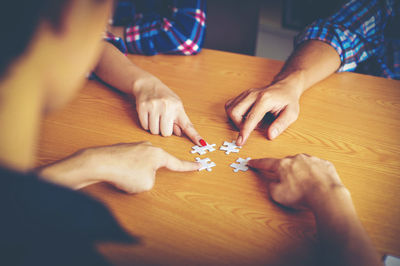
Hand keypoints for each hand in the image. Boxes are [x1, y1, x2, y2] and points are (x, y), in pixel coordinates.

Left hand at [39, 142, 199, 192]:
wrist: (101, 162)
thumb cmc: (125, 172)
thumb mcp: (147, 184)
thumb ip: (152, 180)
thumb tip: (144, 175)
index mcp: (159, 154)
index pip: (177, 163)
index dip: (189, 167)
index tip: (199, 165)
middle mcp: (149, 147)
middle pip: (156, 166)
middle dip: (149, 176)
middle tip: (138, 182)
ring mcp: (135, 147)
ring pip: (142, 167)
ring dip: (136, 175)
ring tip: (125, 179)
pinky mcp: (123, 150)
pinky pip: (130, 165)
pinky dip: (126, 172)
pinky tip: (119, 174)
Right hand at [133, 76, 204, 145]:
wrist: (147, 85)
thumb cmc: (164, 97)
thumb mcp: (175, 106)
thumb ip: (179, 121)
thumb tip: (180, 134)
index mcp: (178, 107)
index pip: (187, 125)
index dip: (194, 136)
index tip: (201, 143)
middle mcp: (167, 107)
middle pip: (166, 133)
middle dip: (164, 129)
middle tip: (162, 119)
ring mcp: (154, 107)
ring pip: (155, 131)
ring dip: (155, 127)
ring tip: (155, 116)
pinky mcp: (143, 108)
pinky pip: (145, 126)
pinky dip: (147, 124)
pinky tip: (148, 115)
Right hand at [225, 80, 300, 144]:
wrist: (285, 87)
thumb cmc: (288, 101)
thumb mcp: (292, 114)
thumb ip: (281, 125)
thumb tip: (270, 135)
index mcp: (265, 99)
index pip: (250, 118)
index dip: (244, 131)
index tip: (240, 142)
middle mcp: (253, 95)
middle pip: (234, 112)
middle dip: (238, 125)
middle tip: (251, 128)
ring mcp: (246, 94)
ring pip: (230, 108)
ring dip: (236, 120)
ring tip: (250, 122)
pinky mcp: (242, 95)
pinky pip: (230, 105)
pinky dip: (234, 114)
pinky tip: (245, 116)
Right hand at [248, 154, 347, 209]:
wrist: (326, 195)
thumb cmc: (302, 195)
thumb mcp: (277, 195)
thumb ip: (271, 187)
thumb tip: (273, 183)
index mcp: (283, 165)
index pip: (266, 163)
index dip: (257, 164)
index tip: (252, 162)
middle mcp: (297, 158)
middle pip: (286, 163)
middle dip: (285, 171)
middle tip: (287, 183)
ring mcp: (312, 160)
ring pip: (302, 163)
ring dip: (300, 172)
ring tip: (303, 185)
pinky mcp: (325, 165)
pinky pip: (316, 167)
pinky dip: (314, 173)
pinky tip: (315, 183)